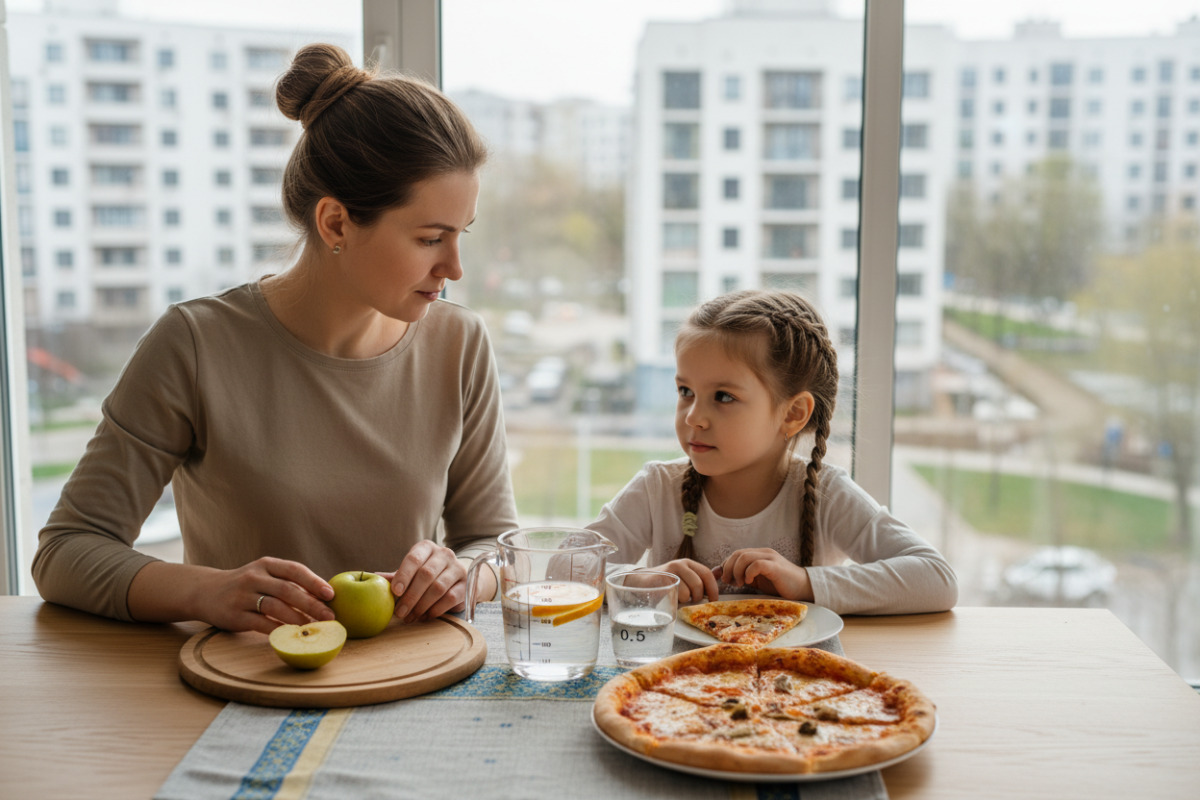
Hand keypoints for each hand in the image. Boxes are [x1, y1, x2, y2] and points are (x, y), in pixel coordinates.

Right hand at [200, 556, 335, 634]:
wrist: (205, 591)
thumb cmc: (246, 585)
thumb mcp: (264, 575)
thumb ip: (287, 582)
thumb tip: (324, 597)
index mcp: (266, 564)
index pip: (294, 570)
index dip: (314, 582)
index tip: (331, 595)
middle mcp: (254, 577)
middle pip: (288, 590)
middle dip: (311, 604)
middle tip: (329, 616)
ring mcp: (243, 596)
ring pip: (275, 607)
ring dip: (298, 619)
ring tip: (314, 627)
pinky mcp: (235, 615)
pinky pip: (260, 623)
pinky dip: (278, 629)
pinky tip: (292, 634)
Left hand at [386, 541, 467, 621]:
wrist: (456, 580)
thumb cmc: (427, 576)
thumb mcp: (411, 573)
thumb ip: (396, 576)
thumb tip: (373, 577)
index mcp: (426, 548)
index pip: (414, 558)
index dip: (404, 575)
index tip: (395, 592)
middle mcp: (444, 554)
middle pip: (426, 575)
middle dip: (411, 596)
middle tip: (400, 613)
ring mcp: (457, 568)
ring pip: (438, 588)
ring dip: (422, 606)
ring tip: (411, 617)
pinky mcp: (466, 584)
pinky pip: (450, 598)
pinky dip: (436, 609)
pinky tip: (426, 616)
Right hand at [652, 558, 719, 603]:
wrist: (641, 582)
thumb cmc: (666, 583)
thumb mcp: (683, 578)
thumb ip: (699, 579)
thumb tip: (718, 579)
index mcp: (688, 563)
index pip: (707, 574)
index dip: (713, 588)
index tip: (714, 600)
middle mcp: (680, 564)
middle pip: (699, 585)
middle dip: (698, 598)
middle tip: (691, 601)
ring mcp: (670, 571)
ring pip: (689, 593)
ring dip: (685, 601)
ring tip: (678, 598)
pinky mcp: (662, 579)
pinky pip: (678, 595)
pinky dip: (677, 601)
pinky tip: (671, 597)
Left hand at [713, 548, 812, 601]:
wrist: (804, 588)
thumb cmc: (780, 585)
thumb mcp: (757, 580)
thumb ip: (741, 576)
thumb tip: (721, 576)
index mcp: (759, 554)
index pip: (736, 554)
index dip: (726, 565)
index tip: (724, 579)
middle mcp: (764, 553)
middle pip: (737, 553)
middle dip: (728, 568)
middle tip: (729, 583)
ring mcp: (770, 558)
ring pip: (744, 557)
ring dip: (737, 571)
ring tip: (739, 584)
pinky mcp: (775, 567)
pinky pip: (757, 564)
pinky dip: (749, 573)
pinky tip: (750, 582)